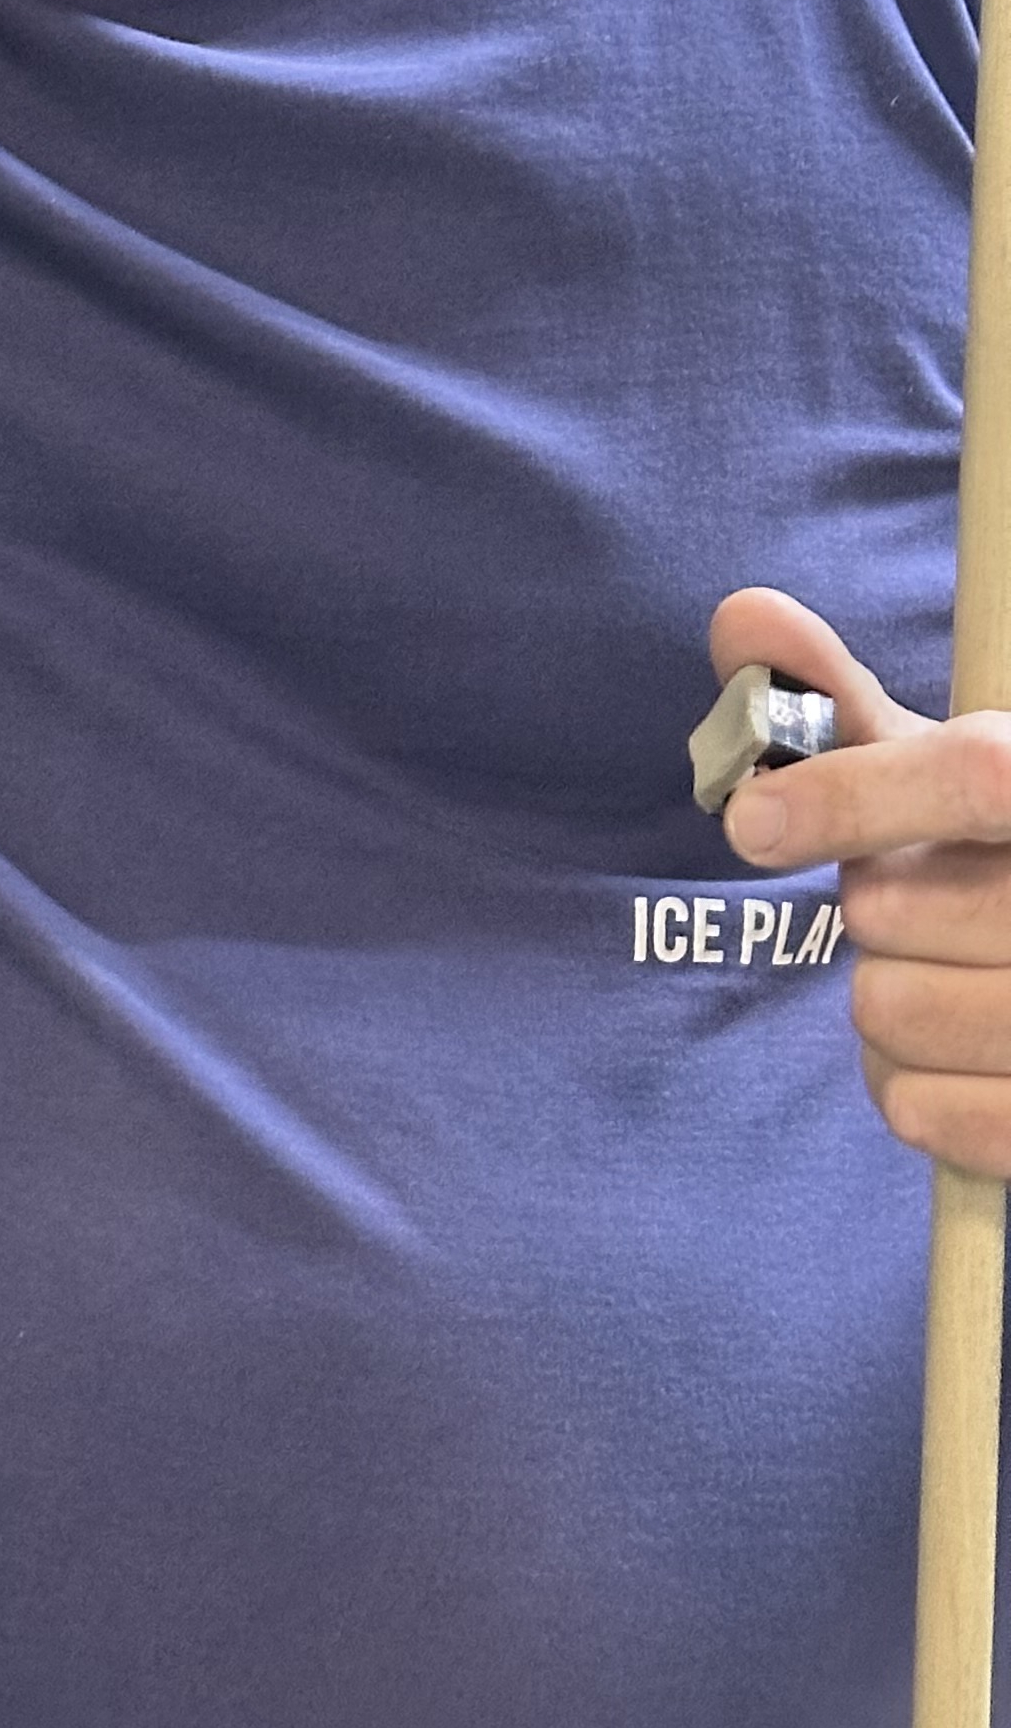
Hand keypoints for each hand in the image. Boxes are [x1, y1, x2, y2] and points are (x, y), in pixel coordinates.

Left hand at [711, 584, 1010, 1175]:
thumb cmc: (1000, 860)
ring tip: (953, 977)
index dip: (850, 795)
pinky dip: (911, 1089)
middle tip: (935, 906)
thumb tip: (742, 616)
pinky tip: (965, 1054)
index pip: (977, 775)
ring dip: (888, 1000)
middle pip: (889, 909)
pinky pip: (918, 1111)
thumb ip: (836, 697)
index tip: (750, 823)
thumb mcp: (942, 768)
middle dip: (875, 909)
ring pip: (887, 1012)